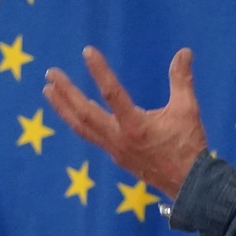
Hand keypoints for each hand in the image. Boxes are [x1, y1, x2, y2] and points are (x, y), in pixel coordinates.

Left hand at [43, 46, 207, 197]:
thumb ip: (182, 79)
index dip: (99, 71)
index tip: (87, 51)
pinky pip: (89, 135)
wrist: (188, 184)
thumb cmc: (188, 145)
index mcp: (136, 127)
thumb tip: (184, 51)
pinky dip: (77, 120)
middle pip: (83, 113)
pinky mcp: (115, 155)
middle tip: (50, 73)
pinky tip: (72, 110)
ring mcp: (114, 149)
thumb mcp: (187, 109)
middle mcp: (118, 139)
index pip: (112, 93)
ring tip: (48, 90)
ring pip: (81, 127)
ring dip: (63, 107)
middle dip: (65, 92)